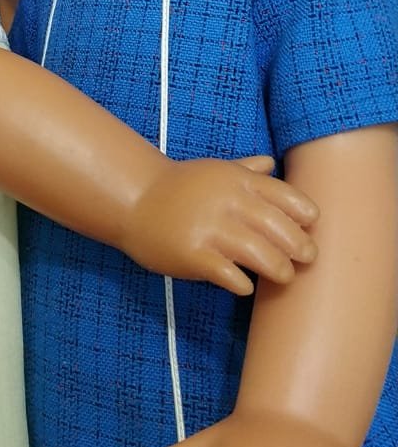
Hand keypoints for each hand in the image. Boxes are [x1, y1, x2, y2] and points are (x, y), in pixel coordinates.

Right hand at [123, 158, 317, 292]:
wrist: (134, 200)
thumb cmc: (180, 187)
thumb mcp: (213, 171)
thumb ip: (245, 170)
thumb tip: (271, 162)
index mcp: (235, 180)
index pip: (284, 195)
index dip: (304, 213)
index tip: (311, 225)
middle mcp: (226, 201)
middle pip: (278, 227)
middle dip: (299, 246)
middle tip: (308, 258)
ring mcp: (209, 228)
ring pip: (260, 254)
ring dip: (279, 269)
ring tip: (285, 276)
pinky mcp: (193, 254)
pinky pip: (229, 274)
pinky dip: (243, 283)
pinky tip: (246, 285)